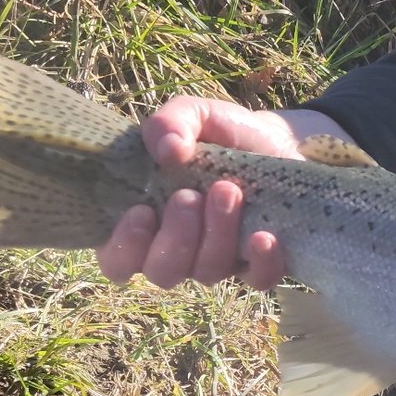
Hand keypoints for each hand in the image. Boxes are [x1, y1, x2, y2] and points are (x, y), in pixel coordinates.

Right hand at [95, 97, 345, 289]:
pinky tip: (264, 236)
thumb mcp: (195, 115)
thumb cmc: (224, 133)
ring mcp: (219, 259)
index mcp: (146, 221)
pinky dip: (260, 262)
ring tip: (229, 191)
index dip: (124, 248)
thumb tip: (167, 150)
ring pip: (207, 272)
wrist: (278, 140)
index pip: (117, 261)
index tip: (142, 211)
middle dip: (175, 238)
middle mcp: (178, 248)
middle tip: (190, 196)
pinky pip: (257, 280)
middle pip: (163, 272)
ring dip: (216, 235)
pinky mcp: (259, 262)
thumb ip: (170, 123)